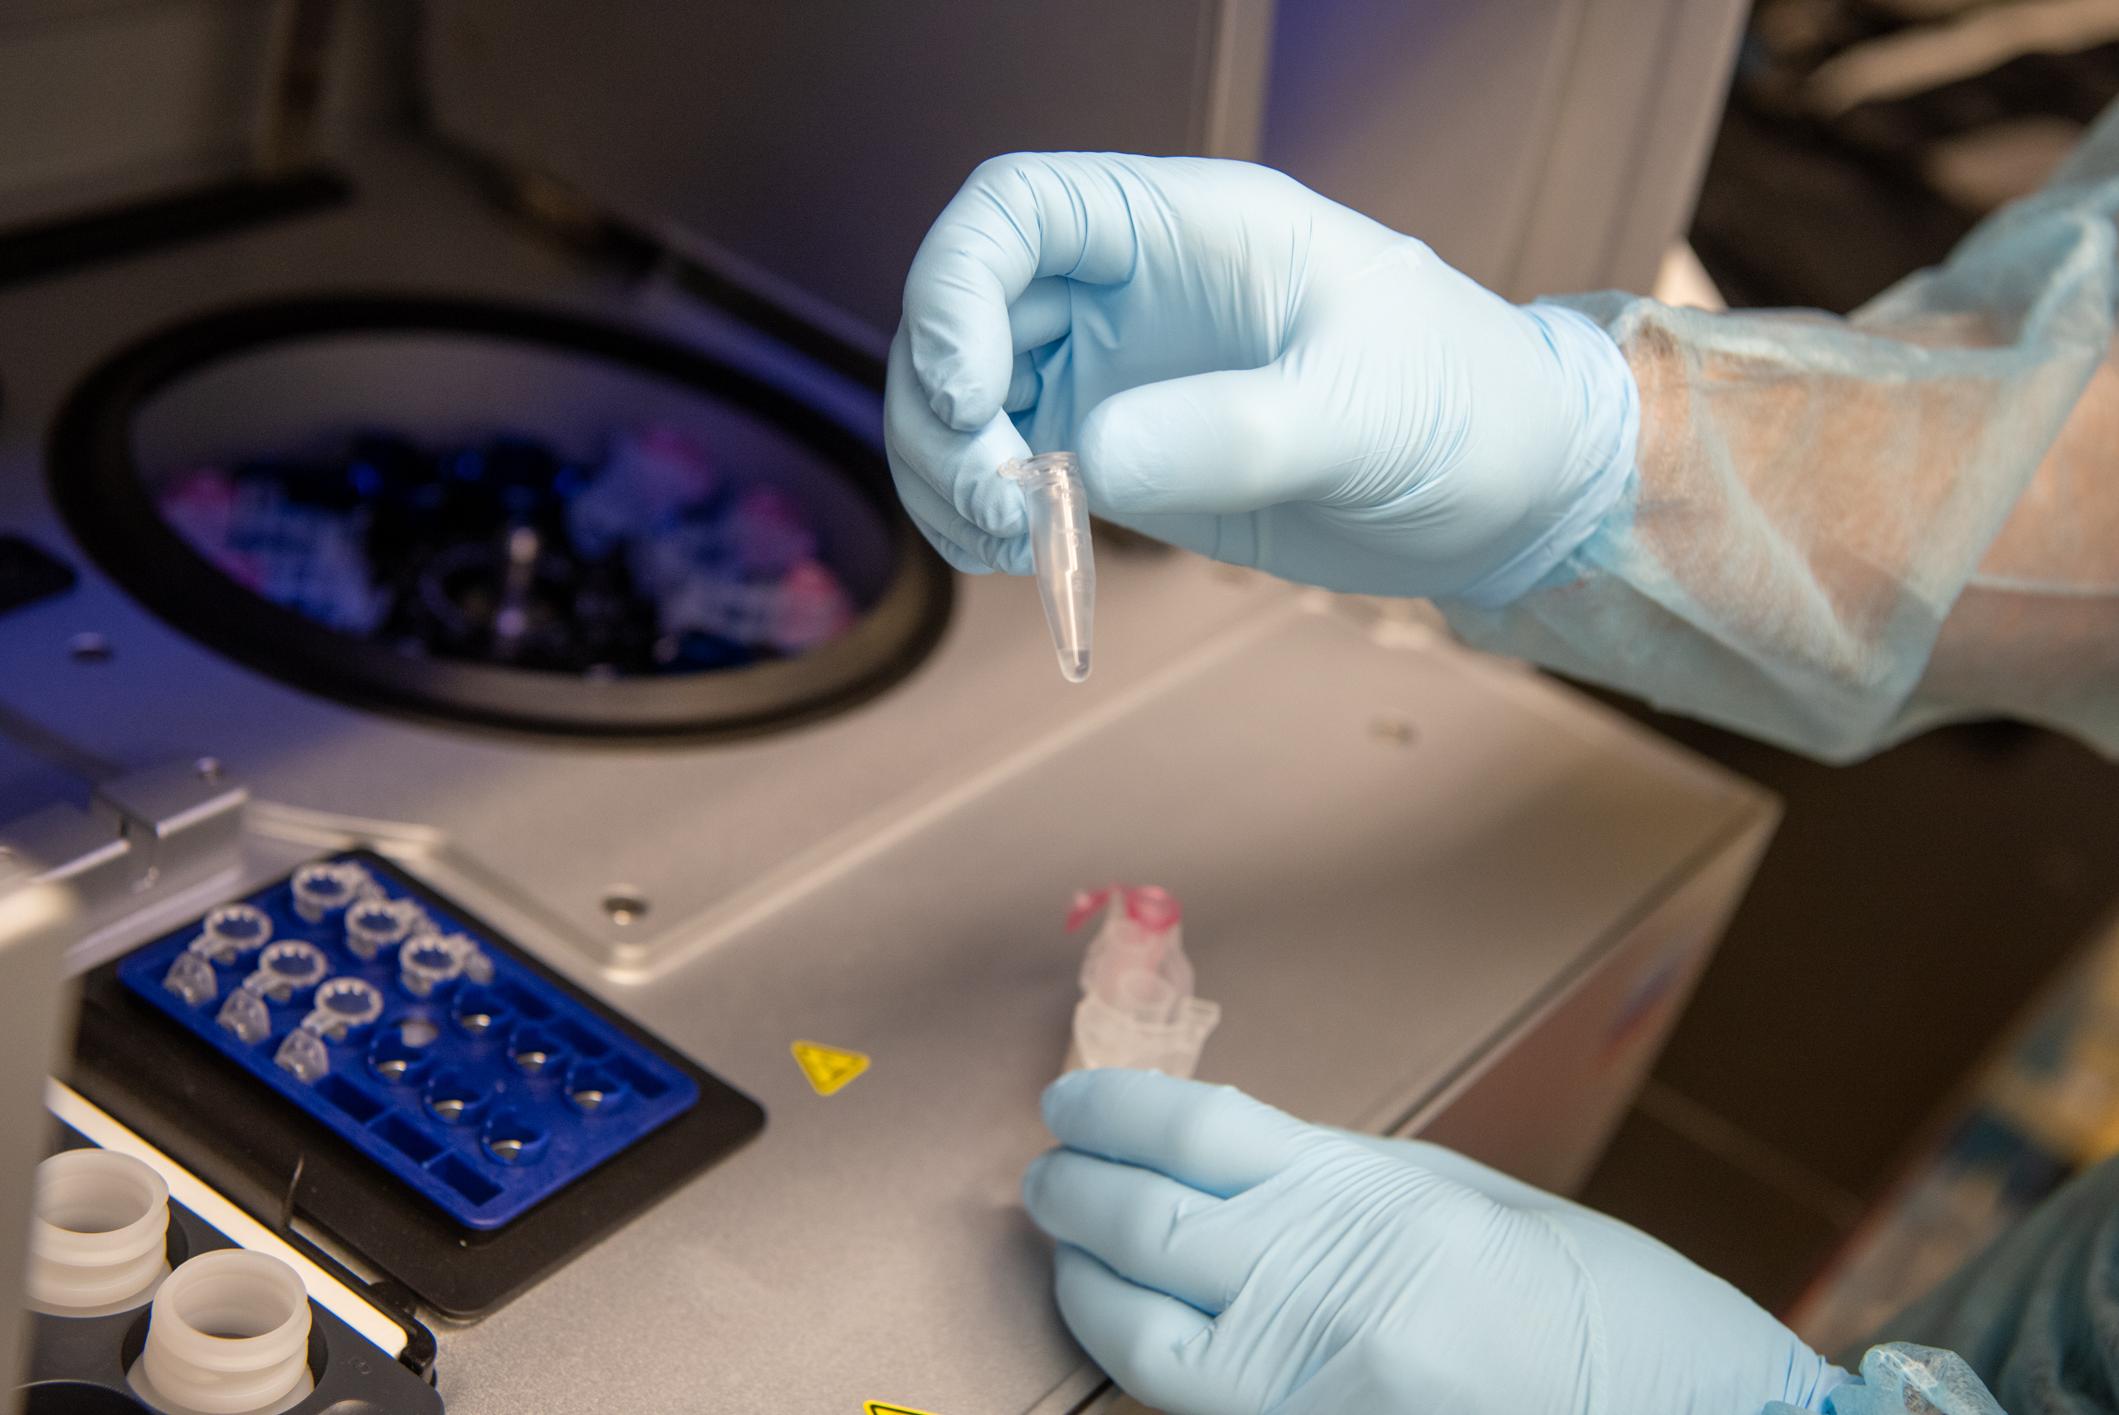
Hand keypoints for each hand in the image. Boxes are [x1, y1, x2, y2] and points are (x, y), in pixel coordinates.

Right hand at [886, 153, 1636, 604]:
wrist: (1509, 493)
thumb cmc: (1463, 410)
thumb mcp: (1361, 414)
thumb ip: (1229, 432)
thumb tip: (1082, 459)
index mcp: (1187, 229)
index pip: (1016, 209)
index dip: (955, 286)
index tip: (969, 392)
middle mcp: (1131, 293)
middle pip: (965, 313)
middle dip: (945, 410)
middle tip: (995, 505)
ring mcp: (1119, 375)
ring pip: (970, 402)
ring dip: (950, 473)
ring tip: (1008, 543)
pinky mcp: (1125, 456)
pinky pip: (1012, 474)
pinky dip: (987, 517)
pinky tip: (1022, 558)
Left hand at [1023, 1069, 1845, 1414]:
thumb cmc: (1620, 1319)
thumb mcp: (1485, 1209)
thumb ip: (1357, 1183)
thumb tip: (1245, 1159)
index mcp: (1378, 1202)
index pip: (1194, 1133)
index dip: (1114, 1111)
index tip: (1075, 1102)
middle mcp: (1327, 1297)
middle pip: (1147, 1226)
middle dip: (1074, 1192)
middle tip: (1046, 1173)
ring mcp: (1310, 1395)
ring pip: (1140, 1334)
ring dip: (1083, 1279)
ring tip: (1064, 1244)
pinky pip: (1194, 1411)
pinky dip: (1141, 1361)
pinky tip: (1127, 1327)